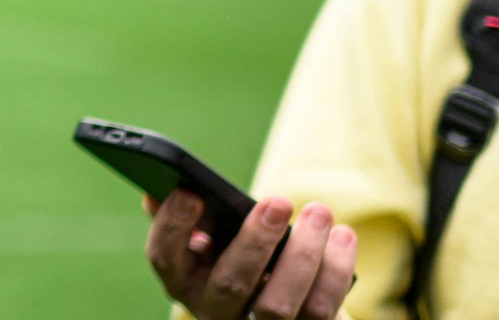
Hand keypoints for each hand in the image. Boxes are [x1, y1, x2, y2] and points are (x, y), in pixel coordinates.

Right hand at [145, 191, 355, 319]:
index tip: (191, 193)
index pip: (164, 257)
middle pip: (230, 284)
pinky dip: (334, 270)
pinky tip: (342, 236)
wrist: (276, 309)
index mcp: (182, 280)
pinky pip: (320, 310)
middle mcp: (212, 311)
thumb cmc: (237, 258)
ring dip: (304, 255)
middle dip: (255, 241)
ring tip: (319, 213)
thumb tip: (156, 190)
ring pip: (278, 304)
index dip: (173, 226)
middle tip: (279, 201)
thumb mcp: (208, 241)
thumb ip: (184, 219)